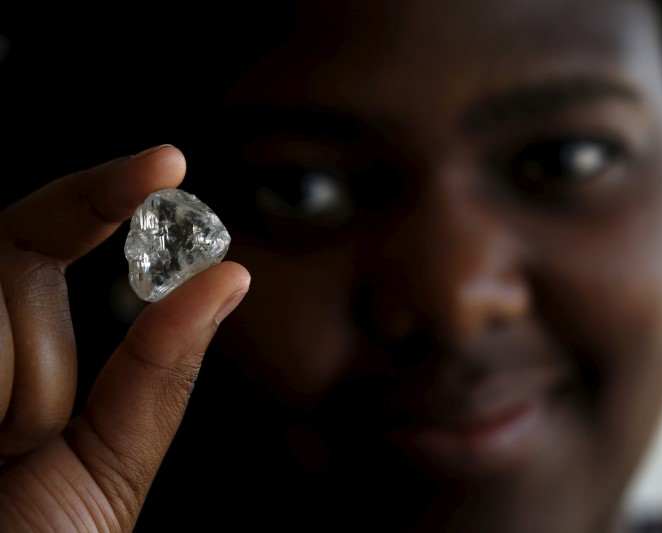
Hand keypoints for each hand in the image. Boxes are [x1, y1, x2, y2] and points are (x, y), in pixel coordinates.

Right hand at [0, 145, 249, 531]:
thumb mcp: (108, 462)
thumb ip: (158, 369)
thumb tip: (230, 276)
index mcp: (10, 349)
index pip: (42, 234)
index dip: (101, 192)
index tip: (169, 164)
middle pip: (6, 266)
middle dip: (34, 359)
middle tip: (23, 440)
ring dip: (11, 393)